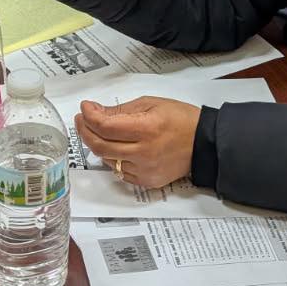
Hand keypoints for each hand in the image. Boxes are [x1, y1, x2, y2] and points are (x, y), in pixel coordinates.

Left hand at [74, 97, 201, 188]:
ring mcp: (145, 170)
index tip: (85, 107)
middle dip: (85, 131)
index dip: (89, 116)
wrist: (204, 143)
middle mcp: (144, 152)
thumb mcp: (151, 104)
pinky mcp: (147, 181)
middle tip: (82, 120)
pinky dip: (113, 159)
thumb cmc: (180, 119)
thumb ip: (121, 110)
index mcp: (146, 129)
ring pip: (107, 160)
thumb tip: (95, 112)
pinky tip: (117, 148)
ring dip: (98, 145)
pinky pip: (120, 172)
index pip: (105, 126)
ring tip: (101, 132)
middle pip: (100, 146)